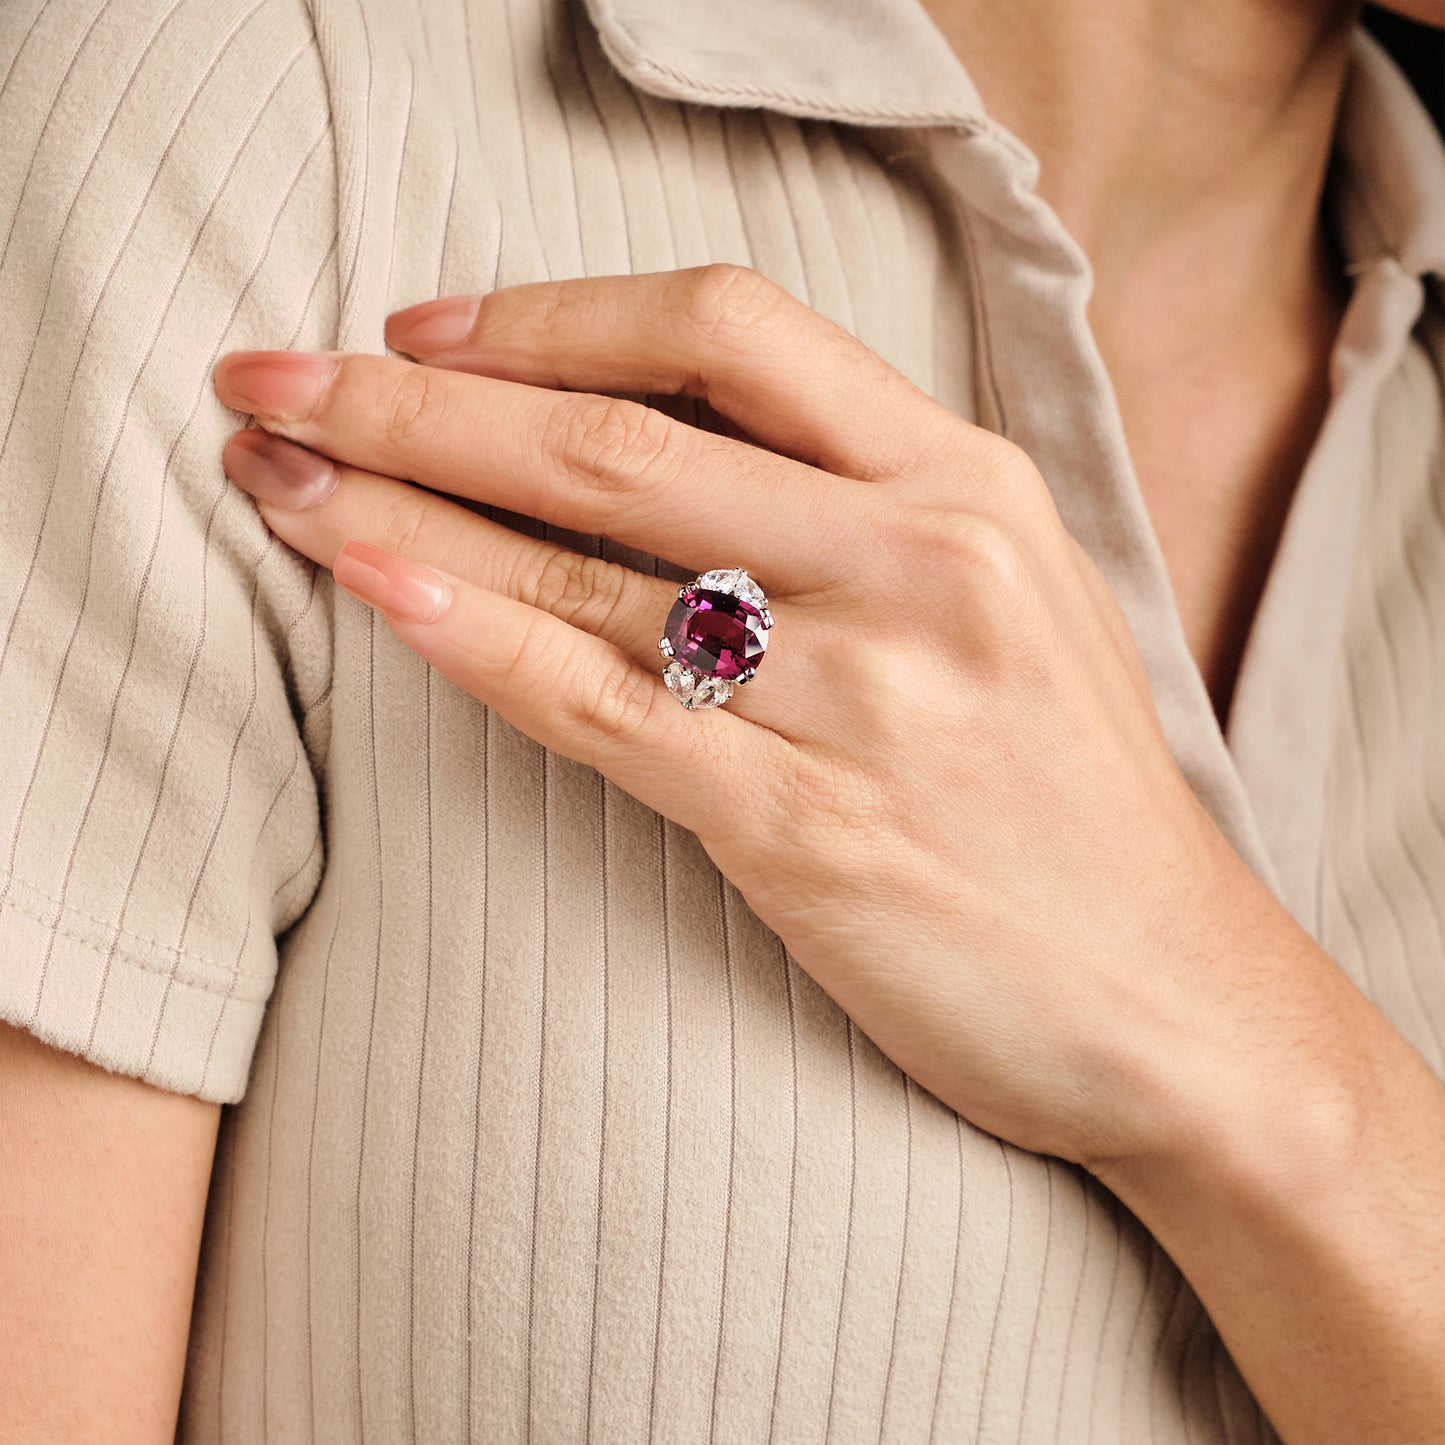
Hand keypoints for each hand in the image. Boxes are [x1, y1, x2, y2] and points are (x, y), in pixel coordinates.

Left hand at [210, 264, 1325, 1172]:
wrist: (1178, 1000)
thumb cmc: (1074, 800)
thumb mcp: (1009, 595)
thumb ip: (860, 510)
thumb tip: (664, 451)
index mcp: (967, 483)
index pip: (727, 328)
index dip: (551, 315)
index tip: (422, 331)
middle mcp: (914, 564)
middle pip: (616, 434)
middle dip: (413, 397)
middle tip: (273, 378)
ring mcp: (862, 698)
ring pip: (582, 567)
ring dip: (399, 509)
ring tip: (271, 474)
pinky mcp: (809, 832)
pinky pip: (603, 709)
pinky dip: (474, 639)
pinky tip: (371, 588)